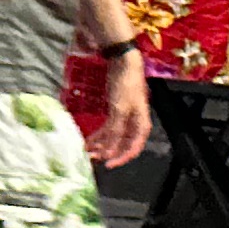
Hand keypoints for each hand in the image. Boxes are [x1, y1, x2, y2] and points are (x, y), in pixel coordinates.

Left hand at [89, 52, 153, 167]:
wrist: (123, 62)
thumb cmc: (125, 85)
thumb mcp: (119, 109)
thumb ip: (114, 130)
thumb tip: (108, 149)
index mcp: (141, 124)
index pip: (134, 148)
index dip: (121, 158)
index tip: (107, 165)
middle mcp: (135, 123)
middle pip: (123, 144)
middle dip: (108, 152)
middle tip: (92, 158)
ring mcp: (126, 116)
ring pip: (114, 136)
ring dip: (102, 144)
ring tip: (87, 150)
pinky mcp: (116, 110)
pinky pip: (109, 127)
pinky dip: (99, 134)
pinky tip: (89, 139)